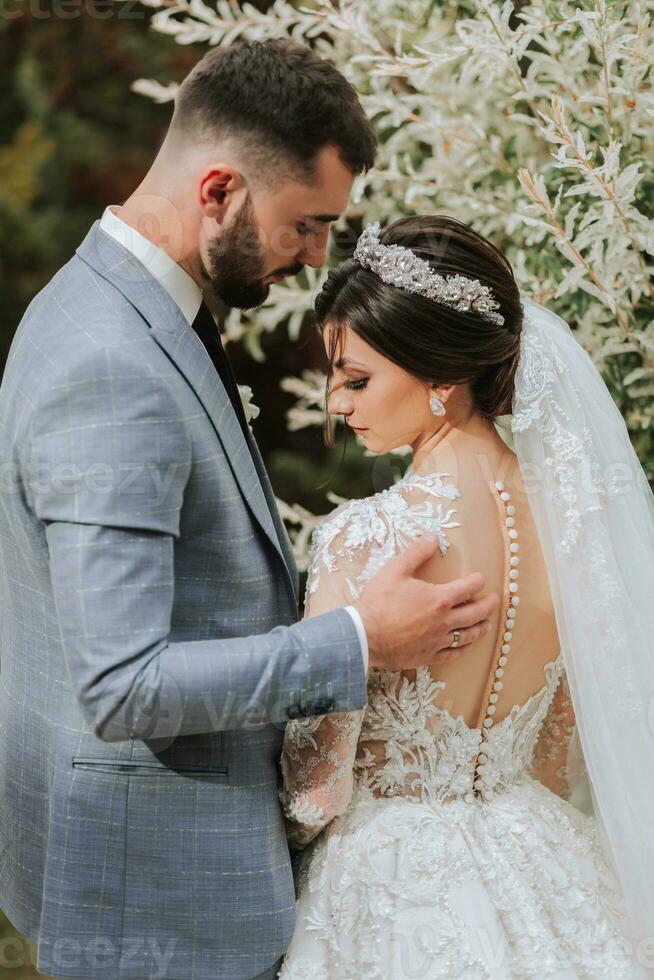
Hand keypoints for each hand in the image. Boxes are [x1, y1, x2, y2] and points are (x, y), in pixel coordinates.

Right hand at [354, 534, 498, 672]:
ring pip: (468, 635)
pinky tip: (466, 646)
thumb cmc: (378, 602)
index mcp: (439, 599)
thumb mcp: (395, 570)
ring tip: (486, 624)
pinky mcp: (428, 656)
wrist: (364, 636)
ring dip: (480, 628)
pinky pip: (453, 654)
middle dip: (487, 605)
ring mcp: (437, 641)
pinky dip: (464, 648)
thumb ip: (416, 552)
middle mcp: (444, 621)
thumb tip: (432, 537)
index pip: (467, 588)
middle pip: (475, 613)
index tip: (480, 579)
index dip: (477, 582)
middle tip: (494, 601)